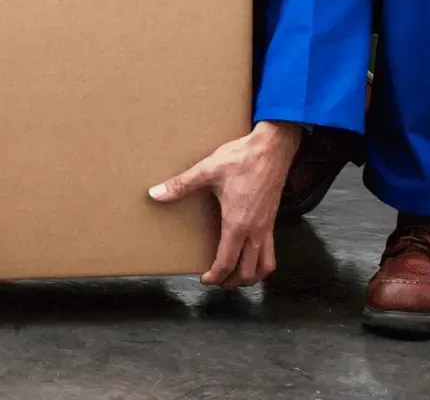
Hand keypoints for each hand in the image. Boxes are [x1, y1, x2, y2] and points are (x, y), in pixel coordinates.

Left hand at [148, 120, 302, 287]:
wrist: (273, 147)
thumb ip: (181, 185)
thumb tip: (156, 194)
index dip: (215, 276)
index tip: (205, 279)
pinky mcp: (273, 219)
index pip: (227, 262)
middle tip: (217, 281)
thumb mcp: (207, 170)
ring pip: (265, 265)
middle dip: (232, 282)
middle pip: (248, 271)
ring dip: (251, 276)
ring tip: (236, 275)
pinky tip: (250, 253)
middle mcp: (256, 230)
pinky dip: (262, 261)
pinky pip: (272, 250)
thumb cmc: (242, 158)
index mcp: (237, 223)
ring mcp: (267, 226)